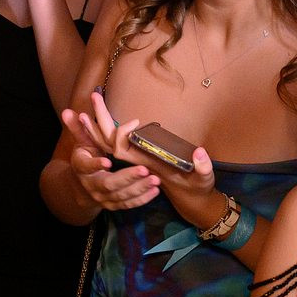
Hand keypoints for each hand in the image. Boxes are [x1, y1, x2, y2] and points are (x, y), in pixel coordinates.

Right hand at [62, 102, 159, 210]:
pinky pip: (128, 204)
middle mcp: (91, 185)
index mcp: (81, 168)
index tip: (108, 161)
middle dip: (127, 177)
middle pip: (108, 184)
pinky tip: (155, 190)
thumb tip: (66, 111)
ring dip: (139, 188)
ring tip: (155, 179)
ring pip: (121, 196)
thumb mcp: (81, 143)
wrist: (83, 187)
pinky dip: (142, 199)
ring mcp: (103, 197)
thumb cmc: (86, 158)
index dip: (95, 164)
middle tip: (144, 170)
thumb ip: (78, 128)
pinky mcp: (114, 205)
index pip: (86, 166)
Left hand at [81, 91, 223, 227]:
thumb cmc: (197, 189)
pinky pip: (119, 142)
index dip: (122, 134)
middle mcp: (137, 160)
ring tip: (94, 100)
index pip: (122, 151)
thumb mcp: (203, 180)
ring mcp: (138, 158)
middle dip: (101, 120)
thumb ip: (203, 168)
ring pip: (111, 141)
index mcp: (148, 164)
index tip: (135, 121)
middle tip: (94, 96)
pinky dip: (109, 129)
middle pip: (110, 142)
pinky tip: (106, 117)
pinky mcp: (142, 156)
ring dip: (100, 122)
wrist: (192, 200)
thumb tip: (199, 152)